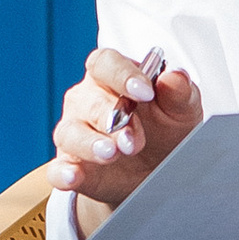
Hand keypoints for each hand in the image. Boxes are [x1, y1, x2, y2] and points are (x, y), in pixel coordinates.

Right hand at [51, 42, 202, 231]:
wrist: (159, 172)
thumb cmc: (166, 129)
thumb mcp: (181, 111)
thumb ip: (180, 92)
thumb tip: (176, 76)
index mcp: (112, 76)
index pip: (106, 63)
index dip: (122, 75)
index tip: (146, 92)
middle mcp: (87, 101)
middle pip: (90, 101)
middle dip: (112, 118)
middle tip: (134, 139)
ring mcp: (75, 132)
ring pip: (70, 133)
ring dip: (90, 143)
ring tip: (111, 153)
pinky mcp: (70, 165)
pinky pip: (57, 168)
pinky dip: (63, 172)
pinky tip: (74, 176)